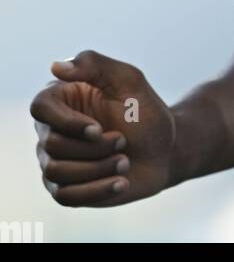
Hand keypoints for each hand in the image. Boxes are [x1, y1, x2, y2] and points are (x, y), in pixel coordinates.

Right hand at [31, 50, 176, 206]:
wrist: (164, 150)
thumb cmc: (145, 111)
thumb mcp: (129, 80)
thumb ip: (94, 65)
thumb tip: (56, 67)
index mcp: (62, 98)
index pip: (40, 107)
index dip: (66, 121)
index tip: (98, 129)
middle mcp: (52, 129)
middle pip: (51, 144)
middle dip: (94, 148)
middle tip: (123, 141)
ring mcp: (55, 161)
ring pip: (56, 173)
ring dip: (98, 168)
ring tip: (124, 161)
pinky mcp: (66, 188)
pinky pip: (65, 197)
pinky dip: (96, 190)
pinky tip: (122, 182)